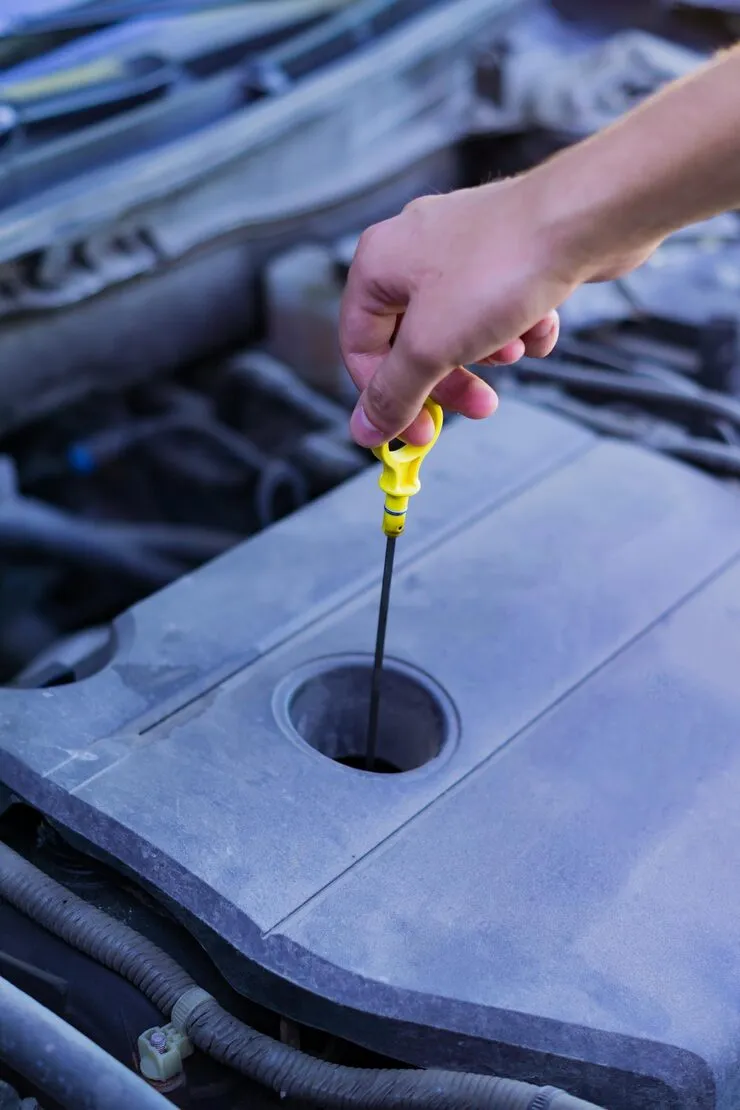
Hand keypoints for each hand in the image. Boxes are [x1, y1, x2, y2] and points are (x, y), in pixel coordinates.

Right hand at [339, 178, 572, 446]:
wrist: (584, 220)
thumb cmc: (501, 267)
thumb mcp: (430, 348)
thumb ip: (394, 393)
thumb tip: (366, 428)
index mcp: (378, 264)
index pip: (359, 347)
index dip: (385, 398)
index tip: (418, 433)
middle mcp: (413, 249)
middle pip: (411, 342)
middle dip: (448, 381)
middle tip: (479, 405)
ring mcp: (461, 247)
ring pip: (458, 328)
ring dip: (487, 352)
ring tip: (514, 348)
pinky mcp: (504, 250)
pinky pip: (497, 307)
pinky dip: (518, 326)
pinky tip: (540, 322)